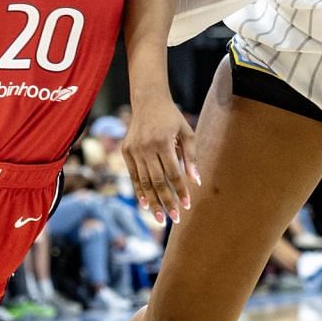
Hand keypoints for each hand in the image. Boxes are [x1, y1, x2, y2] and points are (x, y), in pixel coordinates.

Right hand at [121, 97, 198, 223]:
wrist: (147, 101)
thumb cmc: (171, 118)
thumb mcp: (186, 133)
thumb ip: (191, 157)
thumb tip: (195, 181)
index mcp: (163, 142)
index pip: (173, 173)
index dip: (180, 190)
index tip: (187, 205)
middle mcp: (146, 148)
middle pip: (158, 181)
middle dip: (167, 201)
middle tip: (174, 219)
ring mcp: (134, 150)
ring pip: (144, 182)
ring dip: (153, 202)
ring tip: (160, 218)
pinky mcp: (126, 151)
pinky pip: (134, 176)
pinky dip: (139, 191)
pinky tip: (145, 205)